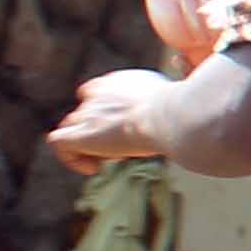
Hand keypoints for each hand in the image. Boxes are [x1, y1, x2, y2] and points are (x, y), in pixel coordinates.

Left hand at [48, 69, 179, 176]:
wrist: (169, 116)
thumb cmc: (181, 110)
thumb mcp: (176, 99)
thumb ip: (167, 102)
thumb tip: (191, 105)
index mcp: (118, 82)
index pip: (96, 93)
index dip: (105, 113)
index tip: (124, 129)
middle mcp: (97, 93)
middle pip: (82, 112)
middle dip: (95, 130)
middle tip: (118, 147)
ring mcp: (87, 114)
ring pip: (70, 127)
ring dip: (85, 145)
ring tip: (106, 160)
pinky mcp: (80, 134)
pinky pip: (59, 144)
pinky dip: (71, 158)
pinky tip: (93, 168)